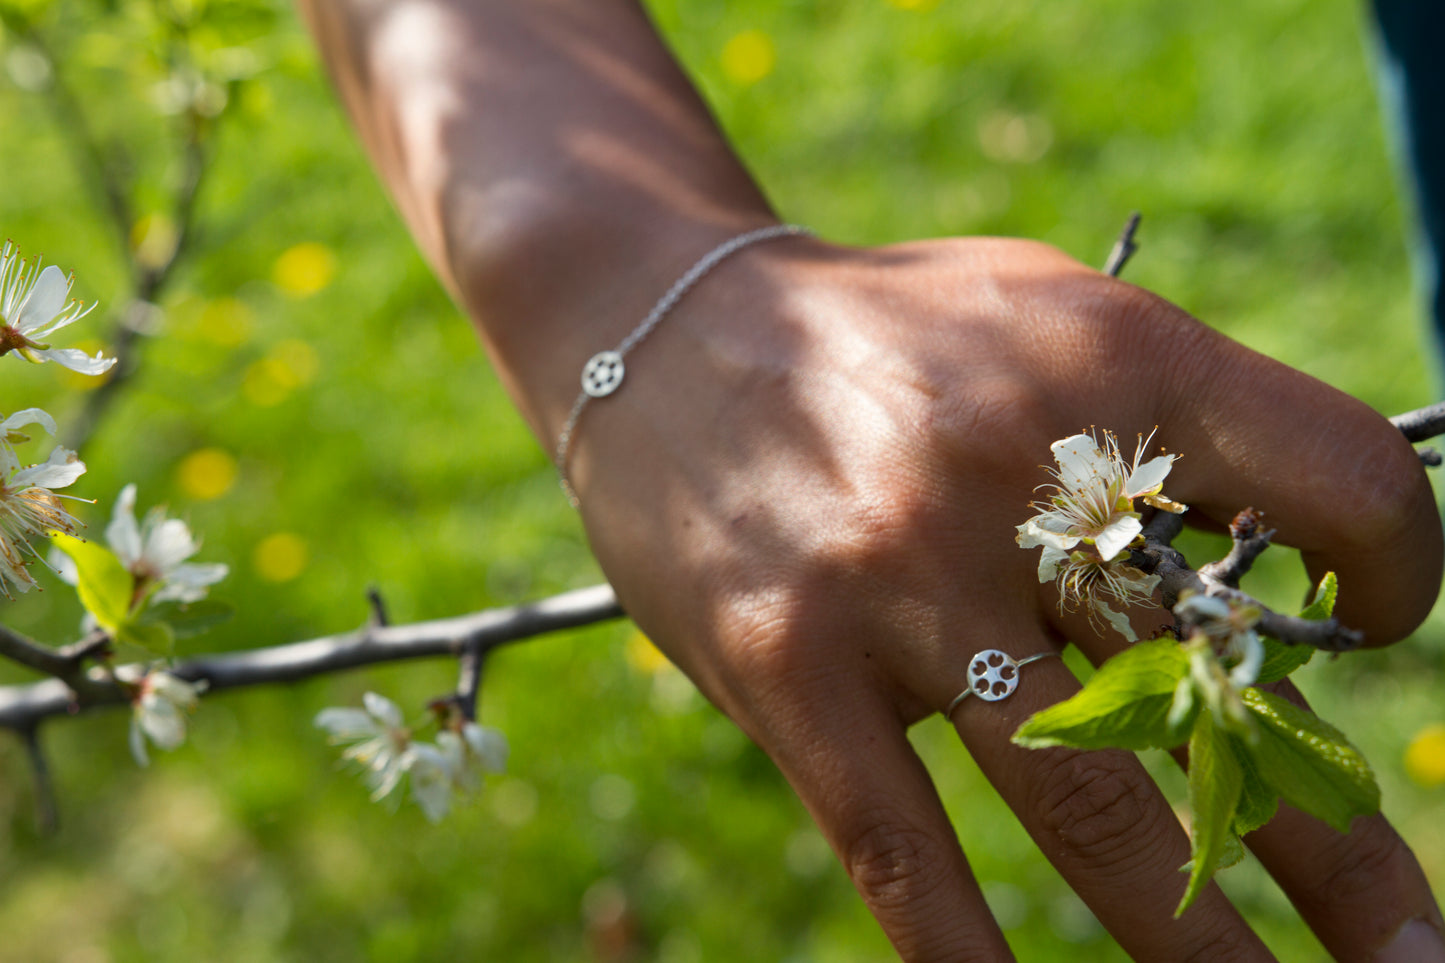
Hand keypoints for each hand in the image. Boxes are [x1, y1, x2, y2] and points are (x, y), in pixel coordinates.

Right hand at [567, 231, 1444, 959]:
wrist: (660, 322)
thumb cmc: (878, 330)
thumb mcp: (1038, 314)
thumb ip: (1158, 420)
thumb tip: (1269, 579)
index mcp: (1107, 359)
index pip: (1339, 478)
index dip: (1397, 566)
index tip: (1366, 622)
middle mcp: (1012, 474)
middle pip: (1218, 692)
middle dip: (1332, 845)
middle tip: (1414, 948)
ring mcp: (894, 579)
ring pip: (1082, 802)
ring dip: (1197, 936)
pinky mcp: (788, 663)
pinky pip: (899, 848)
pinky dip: (968, 955)